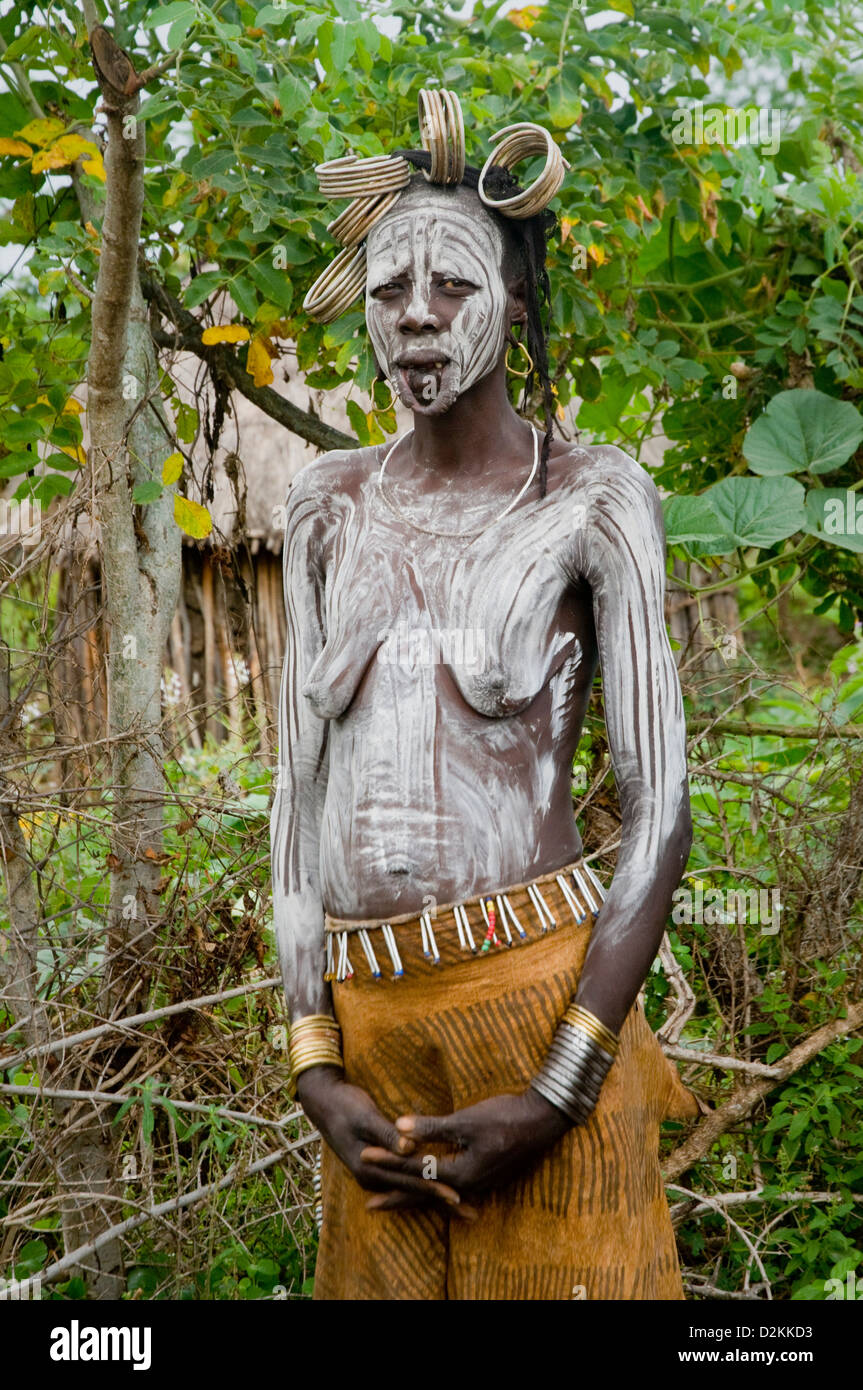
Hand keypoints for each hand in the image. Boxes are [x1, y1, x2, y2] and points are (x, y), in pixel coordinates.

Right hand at [295, 1065, 466, 1215]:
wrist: (323, 1102)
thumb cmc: (345, 1105)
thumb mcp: (365, 1116)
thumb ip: (387, 1134)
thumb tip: (409, 1149)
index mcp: (369, 1169)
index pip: (410, 1182)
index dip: (435, 1188)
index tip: (459, 1196)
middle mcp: (373, 1178)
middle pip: (414, 1192)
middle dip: (443, 1202)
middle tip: (473, 1214)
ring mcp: (376, 1175)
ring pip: (412, 1189)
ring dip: (438, 1198)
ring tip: (465, 1209)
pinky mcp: (380, 1167)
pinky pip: (407, 1181)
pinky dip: (426, 1185)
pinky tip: (441, 1190)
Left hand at [359, 1087, 570, 1212]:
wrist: (543, 1120)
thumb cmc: (505, 1116)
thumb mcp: (466, 1120)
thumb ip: (431, 1127)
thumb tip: (398, 1127)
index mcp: (462, 1173)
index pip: (416, 1169)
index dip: (389, 1161)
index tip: (364, 1155)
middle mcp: (469, 1186)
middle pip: (425, 1193)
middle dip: (396, 1195)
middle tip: (369, 1203)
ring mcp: (479, 1185)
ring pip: (438, 1194)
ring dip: (414, 1195)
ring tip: (392, 1201)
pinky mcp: (485, 1178)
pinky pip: (452, 1190)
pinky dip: (435, 1191)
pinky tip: (429, 1192)